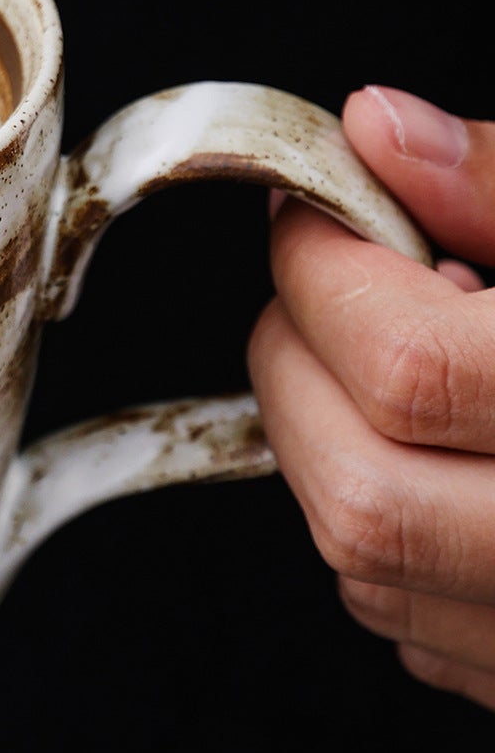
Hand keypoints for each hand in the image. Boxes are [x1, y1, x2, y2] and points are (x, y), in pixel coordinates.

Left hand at [249, 86, 494, 707]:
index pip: (413, 364)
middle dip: (302, 367)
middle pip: (359, 492)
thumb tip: (377, 128)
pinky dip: (386, 527)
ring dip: (334, 444)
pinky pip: (413, 625)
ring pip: (366, 567)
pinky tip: (449, 460)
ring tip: (414, 370)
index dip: (329, 269)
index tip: (313, 213)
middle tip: (338, 294)